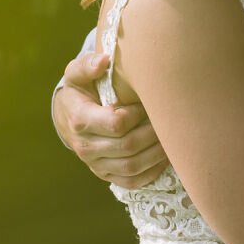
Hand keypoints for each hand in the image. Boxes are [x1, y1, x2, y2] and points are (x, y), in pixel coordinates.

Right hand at [54, 51, 168, 187]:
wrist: (69, 115)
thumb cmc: (80, 89)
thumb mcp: (77, 73)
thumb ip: (88, 65)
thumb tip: (104, 61)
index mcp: (81, 120)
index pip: (116, 123)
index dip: (139, 113)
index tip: (151, 102)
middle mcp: (86, 146)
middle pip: (128, 146)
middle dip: (153, 134)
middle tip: (172, 120)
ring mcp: (96, 164)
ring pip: (131, 167)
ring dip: (156, 155)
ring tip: (174, 138)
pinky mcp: (105, 174)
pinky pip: (131, 182)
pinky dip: (151, 173)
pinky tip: (165, 157)